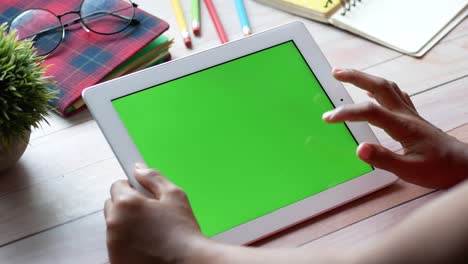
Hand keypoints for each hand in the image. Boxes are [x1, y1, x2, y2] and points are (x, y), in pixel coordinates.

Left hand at [104, 164, 207, 263]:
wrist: (187, 262)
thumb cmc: (183, 232)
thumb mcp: (174, 195)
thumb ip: (153, 177)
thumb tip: (139, 169)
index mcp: (127, 203)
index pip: (118, 185)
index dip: (133, 187)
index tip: (143, 194)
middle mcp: (115, 222)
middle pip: (113, 205)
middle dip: (128, 205)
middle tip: (150, 213)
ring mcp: (113, 243)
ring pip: (115, 225)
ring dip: (127, 224)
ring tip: (152, 231)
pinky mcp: (115, 259)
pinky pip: (117, 244)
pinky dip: (127, 242)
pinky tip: (147, 244)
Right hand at [323, 69, 467, 188]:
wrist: (463, 166)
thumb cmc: (439, 169)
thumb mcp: (410, 171)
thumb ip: (383, 159)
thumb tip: (359, 149)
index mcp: (402, 126)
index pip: (369, 112)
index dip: (346, 112)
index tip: (328, 117)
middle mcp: (405, 115)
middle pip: (379, 86)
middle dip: (355, 77)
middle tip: (335, 73)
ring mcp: (410, 114)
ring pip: (387, 87)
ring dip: (365, 78)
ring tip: (348, 75)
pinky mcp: (412, 117)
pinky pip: (395, 94)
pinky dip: (379, 88)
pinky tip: (372, 91)